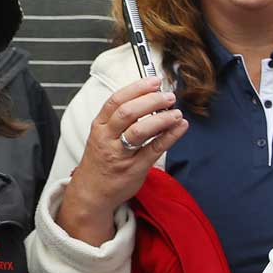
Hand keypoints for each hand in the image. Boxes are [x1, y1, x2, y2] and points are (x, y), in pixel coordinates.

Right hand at [56, 78, 186, 246]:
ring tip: (177, 112)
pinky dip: (170, 136)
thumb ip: (121, 118)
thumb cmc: (102, 159)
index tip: (154, 80)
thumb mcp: (103, 135)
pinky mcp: (134, 168)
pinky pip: (154, 149)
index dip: (137, 88)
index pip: (115, 101)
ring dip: (162, 119)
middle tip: (169, 96)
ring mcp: (120, 154)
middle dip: (151, 101)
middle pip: (128, 113)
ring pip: (140, 131)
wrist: (91, 192)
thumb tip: (149, 96)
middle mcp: (107, 138)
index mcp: (99, 126)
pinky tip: (181, 127)